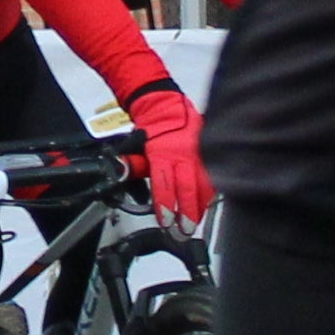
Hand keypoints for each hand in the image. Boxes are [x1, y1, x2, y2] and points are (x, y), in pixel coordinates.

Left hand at [123, 83, 209, 227]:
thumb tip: (123, 177)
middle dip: (187, 212)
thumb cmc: (152, 127)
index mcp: (163, 151)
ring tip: (195, 222)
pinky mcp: (208, 153)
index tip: (166, 221)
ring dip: (200, 206)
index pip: (164, 183)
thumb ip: (136, 166)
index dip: (166, 204)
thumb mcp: (138, 146)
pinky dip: (209, 193)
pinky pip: (212, 176)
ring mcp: (199, 153)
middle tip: (184, 230)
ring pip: (204, 184)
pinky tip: (205, 205)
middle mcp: (184, 153)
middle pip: (187, 188)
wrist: (166, 105)